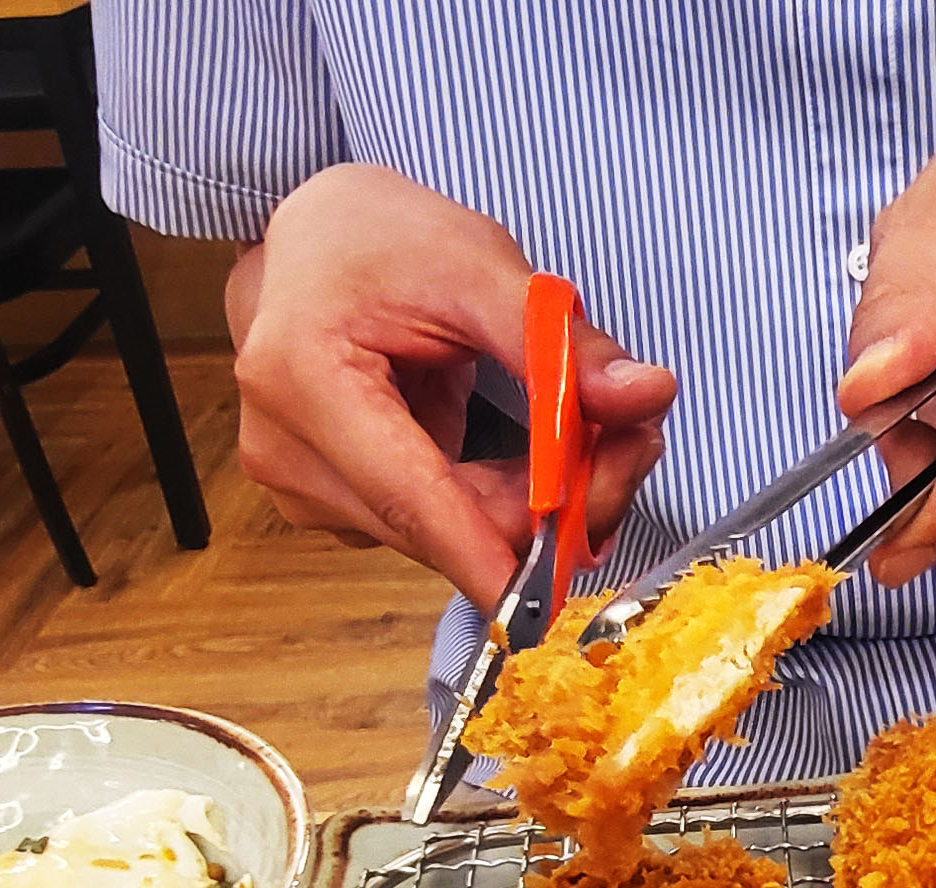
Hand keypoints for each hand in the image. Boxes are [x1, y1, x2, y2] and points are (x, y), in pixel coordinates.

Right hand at [232, 165, 675, 604]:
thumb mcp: (475, 265)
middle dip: (551, 503)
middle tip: (632, 439)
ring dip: (533, 501)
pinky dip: (501, 499)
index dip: (491, 559)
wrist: (310, 242)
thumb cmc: (375, 239)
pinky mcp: (335, 504)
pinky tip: (537, 453)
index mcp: (304, 382)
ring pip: (451, 534)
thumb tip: (644, 396)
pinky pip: (440, 524)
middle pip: (443, 528)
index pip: (411, 500)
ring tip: (586, 427)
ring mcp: (305, 489)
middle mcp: (291, 454)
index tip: (558, 600)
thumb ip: (559, 341)